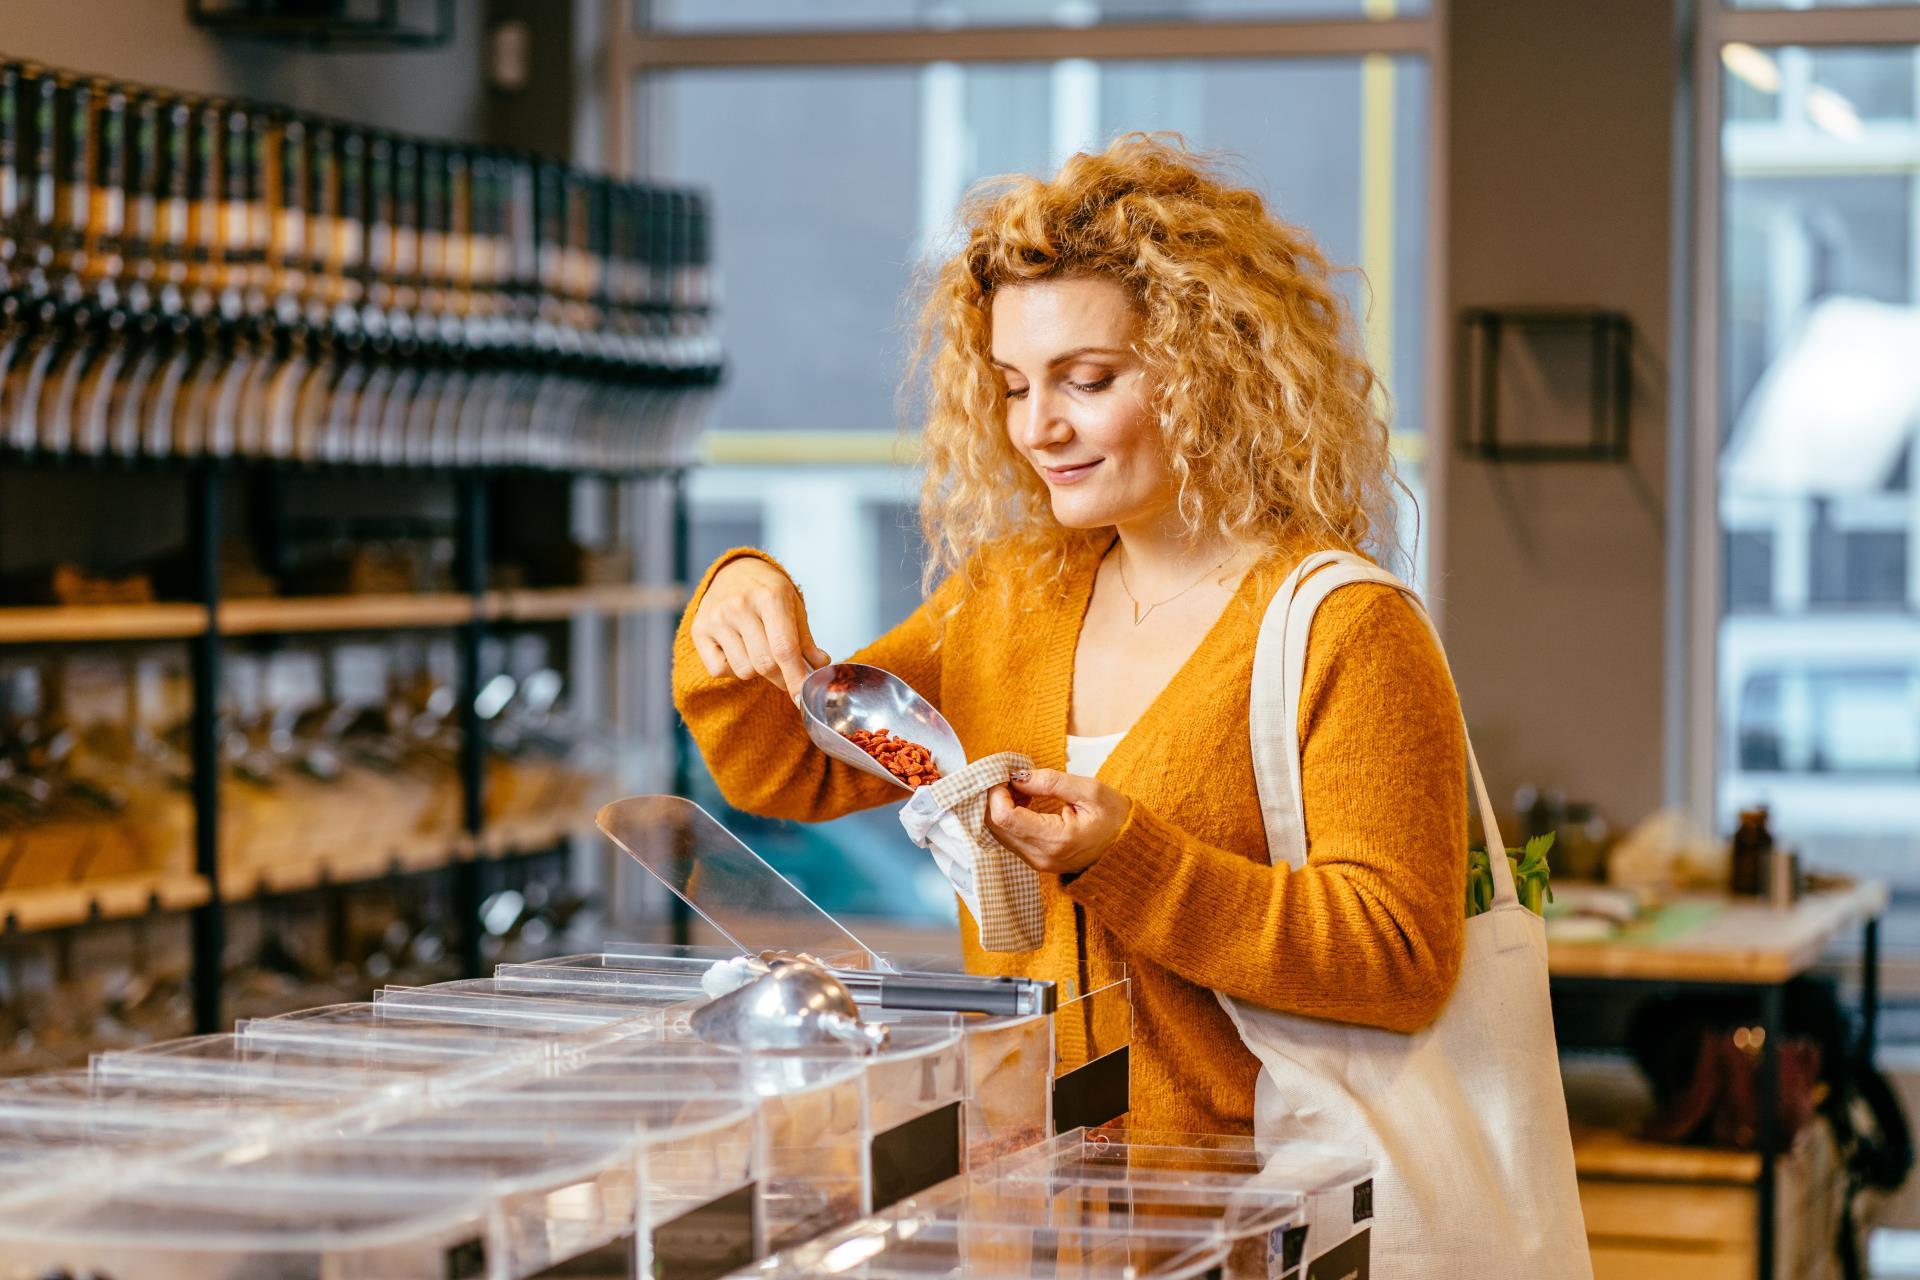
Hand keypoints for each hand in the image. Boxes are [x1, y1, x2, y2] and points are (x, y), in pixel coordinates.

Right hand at [690, 557, 830, 695]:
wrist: (733, 570)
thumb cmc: (768, 591)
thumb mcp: (793, 605)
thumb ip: (805, 639)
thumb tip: (819, 666)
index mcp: (770, 597)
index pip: (784, 648)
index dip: (796, 677)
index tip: (802, 698)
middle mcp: (739, 606)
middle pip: (765, 664)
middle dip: (781, 678)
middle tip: (787, 674)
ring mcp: (717, 618)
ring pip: (744, 671)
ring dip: (757, 671)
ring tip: (758, 650)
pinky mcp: (699, 630)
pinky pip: (719, 670)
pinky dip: (733, 670)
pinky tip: (738, 651)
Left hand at [985, 768, 1131, 876]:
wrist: (1129, 848)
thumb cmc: (1116, 818)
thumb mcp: (1090, 790)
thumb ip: (1051, 781)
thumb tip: (1017, 775)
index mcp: (1056, 839)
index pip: (1004, 817)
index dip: (996, 792)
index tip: (1005, 773)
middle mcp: (1041, 856)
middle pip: (995, 826)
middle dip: (996, 798)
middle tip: (1013, 776)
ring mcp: (1038, 863)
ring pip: (999, 833)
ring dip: (1002, 807)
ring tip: (1024, 787)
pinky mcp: (1037, 861)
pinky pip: (1010, 838)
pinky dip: (1010, 817)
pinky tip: (1026, 801)